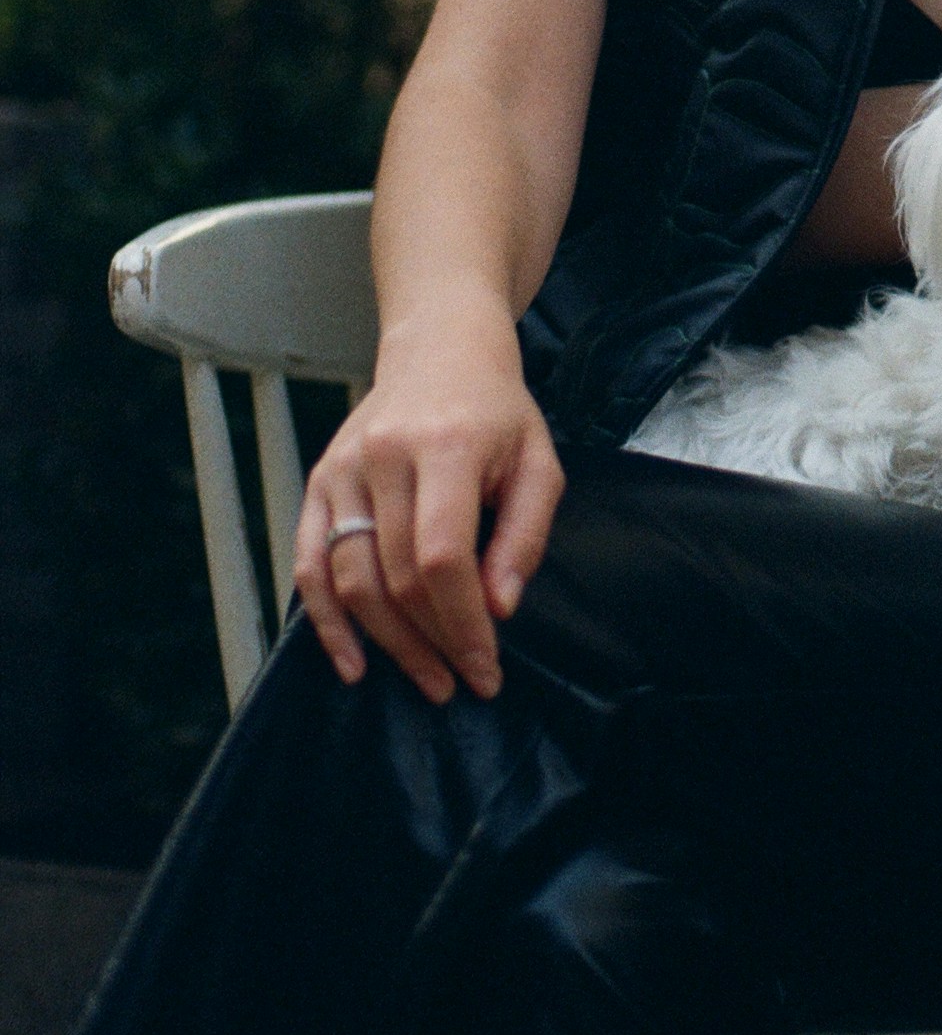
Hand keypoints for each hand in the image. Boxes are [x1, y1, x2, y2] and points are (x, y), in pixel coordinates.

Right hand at [293, 299, 564, 705]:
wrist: (440, 351)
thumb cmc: (497, 412)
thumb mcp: (538, 463)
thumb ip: (525, 536)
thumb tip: (499, 608)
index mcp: (446, 447)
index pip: (443, 556)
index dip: (462, 622)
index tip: (485, 667)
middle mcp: (384, 457)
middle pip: (397, 575)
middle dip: (432, 642)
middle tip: (461, 683)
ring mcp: (342, 470)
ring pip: (352, 579)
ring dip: (388, 643)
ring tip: (425, 679)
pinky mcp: (318, 482)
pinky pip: (310, 565)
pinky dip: (326, 621)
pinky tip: (353, 663)